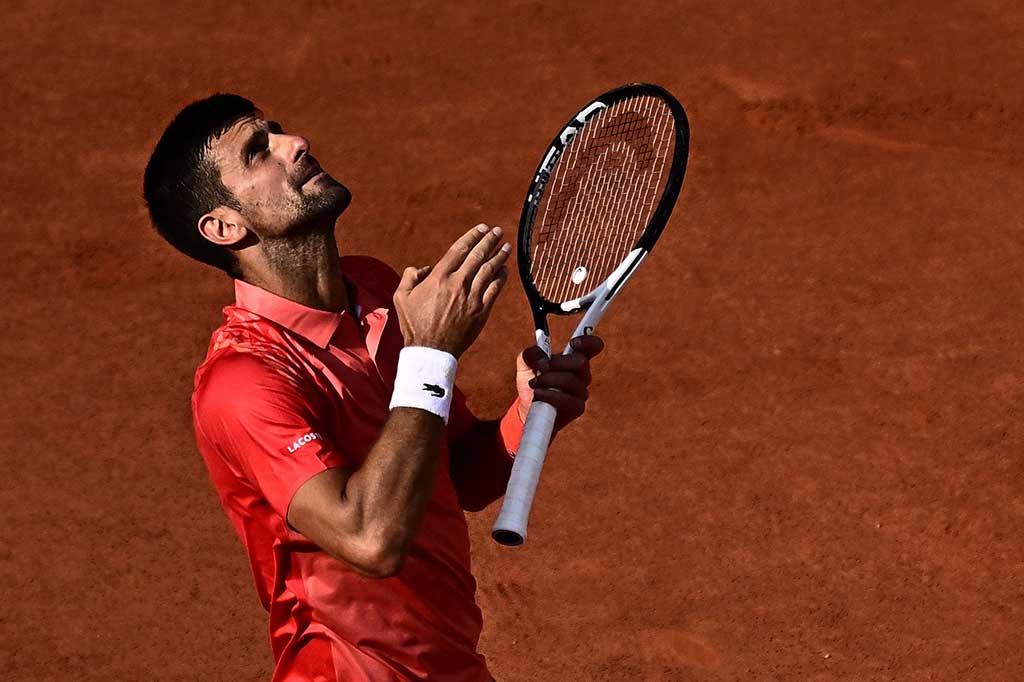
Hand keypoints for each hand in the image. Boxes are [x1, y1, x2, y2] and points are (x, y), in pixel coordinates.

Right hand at [393, 224, 509, 358]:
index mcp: (438, 278)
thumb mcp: (401, 297)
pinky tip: (505, 270)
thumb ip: (409, 276)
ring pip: (489, 271)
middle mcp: (457, 284)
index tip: (482, 229)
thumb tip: (422, 268)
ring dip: (499, 256)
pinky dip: (501, 277)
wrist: (430, 351)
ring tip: (506, 247)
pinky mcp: (481, 311)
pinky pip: (494, 289)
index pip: (459, 249)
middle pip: (478, 256)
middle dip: (489, 241)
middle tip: (498, 232)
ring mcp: (471, 298)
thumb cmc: (414, 325)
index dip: (472, 236)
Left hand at [515, 335, 604, 430]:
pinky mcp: (577, 408)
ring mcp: (581, 392)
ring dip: (547, 380)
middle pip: (581, 362)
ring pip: (570, 381)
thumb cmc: (532, 382)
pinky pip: (567, 400)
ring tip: (534, 383)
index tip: (572, 342)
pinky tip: (538, 394)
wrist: (528, 408)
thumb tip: (542, 359)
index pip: (592, 346)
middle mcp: (582, 374)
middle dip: (557, 363)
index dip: (588, 341)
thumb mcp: (526, 362)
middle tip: (541, 367)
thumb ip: (532, 354)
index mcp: (574, 358)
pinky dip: (549, 395)